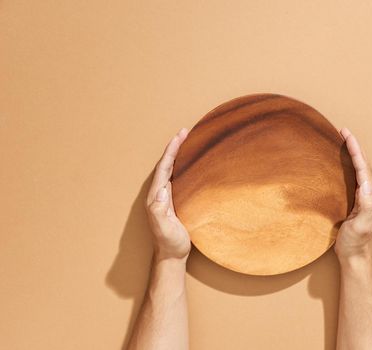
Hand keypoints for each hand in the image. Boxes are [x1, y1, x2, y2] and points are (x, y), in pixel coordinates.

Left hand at [146, 128, 190, 261]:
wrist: (171, 255)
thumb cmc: (169, 243)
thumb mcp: (164, 229)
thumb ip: (159, 210)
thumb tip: (163, 189)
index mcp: (156, 196)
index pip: (164, 168)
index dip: (171, 151)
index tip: (181, 136)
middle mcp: (158, 193)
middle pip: (166, 164)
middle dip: (174, 147)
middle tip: (185, 131)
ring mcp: (165, 196)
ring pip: (170, 169)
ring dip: (177, 154)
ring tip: (186, 141)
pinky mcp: (172, 200)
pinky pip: (176, 177)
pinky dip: (181, 165)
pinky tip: (188, 163)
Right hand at [334, 128, 371, 260]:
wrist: (354, 256)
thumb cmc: (356, 242)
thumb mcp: (362, 225)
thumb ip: (367, 206)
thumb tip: (366, 186)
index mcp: (369, 195)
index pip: (362, 167)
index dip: (355, 149)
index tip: (346, 134)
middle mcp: (366, 193)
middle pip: (362, 164)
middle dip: (354, 146)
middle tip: (343, 131)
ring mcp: (359, 197)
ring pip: (357, 169)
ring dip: (351, 154)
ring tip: (342, 141)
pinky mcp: (351, 202)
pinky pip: (350, 178)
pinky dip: (346, 166)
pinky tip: (338, 164)